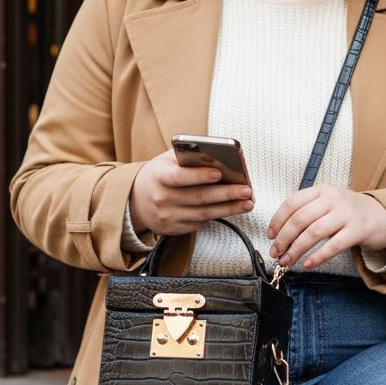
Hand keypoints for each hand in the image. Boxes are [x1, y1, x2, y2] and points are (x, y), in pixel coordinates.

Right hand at [129, 149, 253, 235]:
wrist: (137, 199)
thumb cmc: (160, 174)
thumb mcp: (168, 160)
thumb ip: (189, 156)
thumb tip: (218, 156)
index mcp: (159, 176)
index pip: (179, 177)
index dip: (199, 176)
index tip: (219, 173)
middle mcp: (162, 198)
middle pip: (198, 197)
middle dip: (225, 194)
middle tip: (246, 190)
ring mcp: (167, 216)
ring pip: (203, 214)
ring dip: (229, 209)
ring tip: (248, 202)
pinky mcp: (174, 229)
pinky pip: (200, 223)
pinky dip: (218, 215)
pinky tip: (233, 209)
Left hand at [267, 185, 385, 270]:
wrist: (382, 215)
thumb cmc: (348, 212)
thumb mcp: (328, 202)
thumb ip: (307, 210)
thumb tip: (279, 233)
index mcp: (321, 190)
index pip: (292, 203)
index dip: (277, 220)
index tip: (270, 236)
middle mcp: (333, 198)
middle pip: (300, 219)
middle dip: (283, 238)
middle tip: (276, 253)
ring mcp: (346, 214)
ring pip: (313, 233)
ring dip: (296, 249)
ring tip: (287, 261)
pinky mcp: (358, 230)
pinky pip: (333, 245)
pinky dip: (317, 257)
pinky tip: (307, 264)